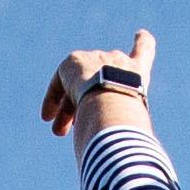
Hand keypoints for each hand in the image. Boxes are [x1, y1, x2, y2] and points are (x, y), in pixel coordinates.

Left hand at [40, 27, 157, 136]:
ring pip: (80, 86)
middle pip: (101, 79)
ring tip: (59, 132)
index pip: (144, 52)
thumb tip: (108, 155)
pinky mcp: (74, 62)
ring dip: (69, 109)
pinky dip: (53, 97)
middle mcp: (119, 61)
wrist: (112, 101)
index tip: (141, 34)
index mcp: (138, 72)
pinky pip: (61, 77)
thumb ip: (121, 128)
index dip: (143, 42)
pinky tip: (45, 115)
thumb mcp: (129, 122)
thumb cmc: (126, 119)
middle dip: (89, 104)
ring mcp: (97, 58)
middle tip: (79, 129)